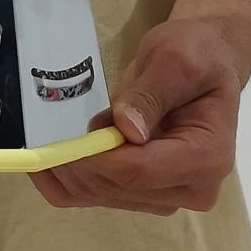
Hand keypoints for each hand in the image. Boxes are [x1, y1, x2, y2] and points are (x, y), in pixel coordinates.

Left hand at [31, 19, 241, 214]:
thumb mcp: (174, 60)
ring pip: (104, 195)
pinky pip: (100, 196)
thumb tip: (126, 131)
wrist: (205, 60)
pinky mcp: (148, 191)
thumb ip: (150, 95)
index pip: (140, 170)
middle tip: (42, 140)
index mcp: (207, 157)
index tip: (60, 142)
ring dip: (70, 172)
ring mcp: (170, 193)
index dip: (96, 158)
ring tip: (47, 143)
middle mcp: (193, 187)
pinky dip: (69, 184)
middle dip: (77, 164)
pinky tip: (44, 166)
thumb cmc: (195, 53)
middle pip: (120, 186)